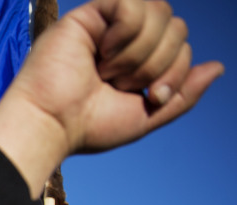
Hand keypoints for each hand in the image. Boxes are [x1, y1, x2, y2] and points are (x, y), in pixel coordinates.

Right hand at [0, 0, 222, 195]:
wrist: (52, 124)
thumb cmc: (88, 126)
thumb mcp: (147, 114)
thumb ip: (183, 93)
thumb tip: (219, 66)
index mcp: (138, 59)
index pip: (182, 44)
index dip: (176, 71)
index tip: (150, 98)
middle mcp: (124, 38)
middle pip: (176, 24)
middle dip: (159, 62)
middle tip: (124, 84)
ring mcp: (107, 23)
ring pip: (159, 11)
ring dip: (140, 52)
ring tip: (108, 71)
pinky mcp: (90, 14)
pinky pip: (131, 4)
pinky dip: (125, 34)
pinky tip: (101, 53)